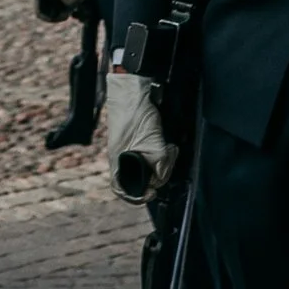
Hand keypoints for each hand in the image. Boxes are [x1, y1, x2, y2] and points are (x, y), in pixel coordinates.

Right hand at [103, 67, 174, 198]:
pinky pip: (153, 154)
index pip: (122, 190)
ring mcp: (131, 149)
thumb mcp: (153, 146)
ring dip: (164, 162)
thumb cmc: (136, 117)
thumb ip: (160, 167)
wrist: (133, 91)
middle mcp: (122, 158)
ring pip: (150, 166)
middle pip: (141, 179)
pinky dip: (163, 153)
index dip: (137, 196)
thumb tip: (161, 178)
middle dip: (158, 175)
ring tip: (170, 151)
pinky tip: (169, 146)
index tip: (152, 194)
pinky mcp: (140, 140)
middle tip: (168, 164)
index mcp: (118, 163)